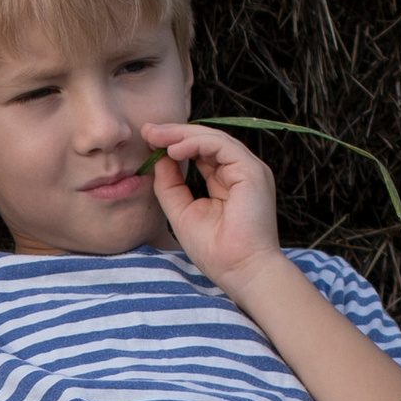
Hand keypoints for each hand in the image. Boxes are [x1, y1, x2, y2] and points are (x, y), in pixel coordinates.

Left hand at [140, 119, 281, 290]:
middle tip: (148, 129)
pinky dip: (197, 144)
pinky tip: (174, 149)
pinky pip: (222, 146)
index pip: (201, 153)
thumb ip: (170, 186)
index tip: (148, 140)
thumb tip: (157, 160)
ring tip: (156, 136)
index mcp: (228, 182)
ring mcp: (249, 170)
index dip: (175, 144)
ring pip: (214, 139)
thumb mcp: (182, 213)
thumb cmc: (216, 251)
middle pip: (206, 142)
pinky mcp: (252, 171)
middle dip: (175, 134)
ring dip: (182, 135)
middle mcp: (240, 172)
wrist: (240, 271)